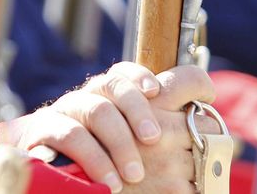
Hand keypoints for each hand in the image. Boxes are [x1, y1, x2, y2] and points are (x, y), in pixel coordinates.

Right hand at [0, 62, 219, 192]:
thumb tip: (212, 135)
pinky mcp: (44, 131)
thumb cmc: (101, 165)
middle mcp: (88, 97)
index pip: (128, 73)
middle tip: (155, 139)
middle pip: (115, 85)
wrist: (56, 179)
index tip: (164, 92)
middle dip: (138, 110)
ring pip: (97, 110)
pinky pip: (72, 136)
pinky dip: (94, 159)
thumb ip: (162, 134)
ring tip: (134, 175)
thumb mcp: (136, 149)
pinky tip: (110, 183)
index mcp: (111, 97)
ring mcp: (66, 111)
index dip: (144, 76)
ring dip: (119, 142)